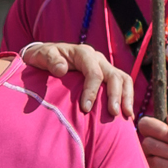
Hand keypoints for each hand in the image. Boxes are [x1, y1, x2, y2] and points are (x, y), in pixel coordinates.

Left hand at [23, 40, 139, 119]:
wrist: (46, 55)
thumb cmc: (42, 58)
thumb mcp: (41, 55)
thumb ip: (50, 60)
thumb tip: (62, 69)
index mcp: (83, 53)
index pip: (94, 72)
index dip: (92, 90)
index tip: (86, 109)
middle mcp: (97, 58)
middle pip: (114, 76)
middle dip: (115, 95)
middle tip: (113, 113)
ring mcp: (104, 66)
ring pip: (123, 79)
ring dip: (126, 97)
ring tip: (127, 115)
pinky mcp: (106, 74)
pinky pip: (122, 83)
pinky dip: (126, 97)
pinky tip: (126, 113)